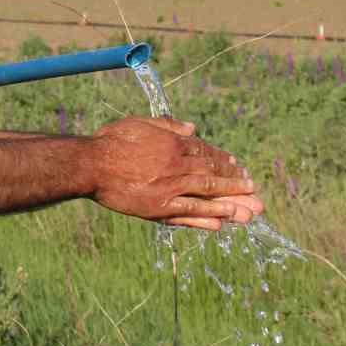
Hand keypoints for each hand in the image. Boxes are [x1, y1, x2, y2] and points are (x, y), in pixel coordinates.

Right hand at [88, 116, 264, 230]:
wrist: (91, 165)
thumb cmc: (112, 141)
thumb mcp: (141, 123)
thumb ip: (169, 126)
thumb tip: (193, 128)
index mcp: (174, 144)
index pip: (207, 154)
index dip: (225, 161)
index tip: (239, 167)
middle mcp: (177, 166)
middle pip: (214, 175)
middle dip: (237, 183)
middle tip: (255, 191)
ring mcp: (169, 188)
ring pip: (208, 195)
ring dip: (231, 202)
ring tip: (250, 211)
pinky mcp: (158, 208)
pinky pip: (188, 214)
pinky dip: (207, 218)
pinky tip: (223, 222)